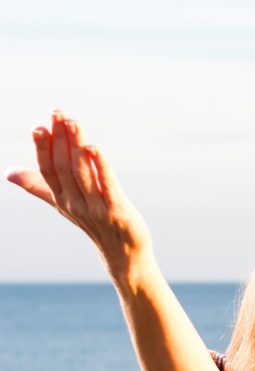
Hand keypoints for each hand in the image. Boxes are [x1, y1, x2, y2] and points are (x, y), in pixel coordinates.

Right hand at [4, 109, 154, 281]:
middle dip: (60, 138)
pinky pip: (108, 186)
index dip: (43, 148)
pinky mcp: (117, 211)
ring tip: (74, 123)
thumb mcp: (64, 204)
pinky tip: (95, 148)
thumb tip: (8, 173)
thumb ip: (39, 186)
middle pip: (64, 166)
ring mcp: (96, 208)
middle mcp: (75, 203)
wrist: (125, 255)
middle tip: (58, 113)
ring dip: (77, 146)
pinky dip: (101, 166)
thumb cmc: (96, 225)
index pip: (48, 170)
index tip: (39, 126)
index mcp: (62, 199)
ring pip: (82, 173)